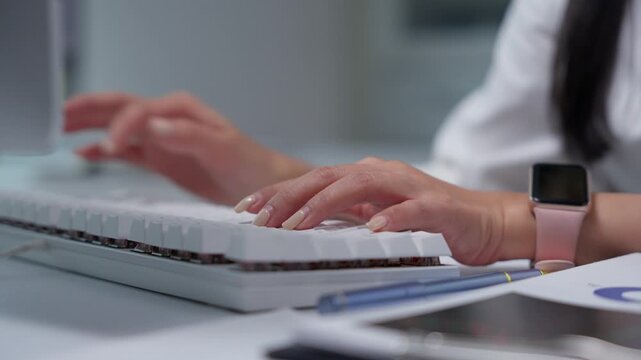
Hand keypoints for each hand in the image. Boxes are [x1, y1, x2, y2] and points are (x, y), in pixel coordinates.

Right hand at [65, 91, 310, 204]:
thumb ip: (189, 135)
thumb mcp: (223, 148)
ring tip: (63, 126)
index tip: (113, 147)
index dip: (121, 126)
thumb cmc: (248, 162)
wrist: (259, 182)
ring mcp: (162, 139)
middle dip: (91, 109)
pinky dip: (106, 151)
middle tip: (63, 114)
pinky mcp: (162, 158)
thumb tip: (155, 125)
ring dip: (92, 125)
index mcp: (181, 110)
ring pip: (119, 127)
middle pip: (121, 108)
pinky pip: (127, 152)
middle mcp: (168, 120)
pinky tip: (86, 153)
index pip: (140, 111)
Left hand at [235, 157, 524, 264]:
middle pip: (327, 177)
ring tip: (299, 224)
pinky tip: (373, 228)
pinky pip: (409, 209)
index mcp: (366, 177)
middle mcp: (382, 174)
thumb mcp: (377, 214)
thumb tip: (306, 219)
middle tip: (260, 217)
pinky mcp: (435, 204)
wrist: (483, 220)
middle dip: (289, 196)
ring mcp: (408, 186)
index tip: (248, 208)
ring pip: (359, 186)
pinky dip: (389, 217)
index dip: (279, 193)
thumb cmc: (429, 218)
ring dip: (325, 204)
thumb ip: (348, 212)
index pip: (313, 180)